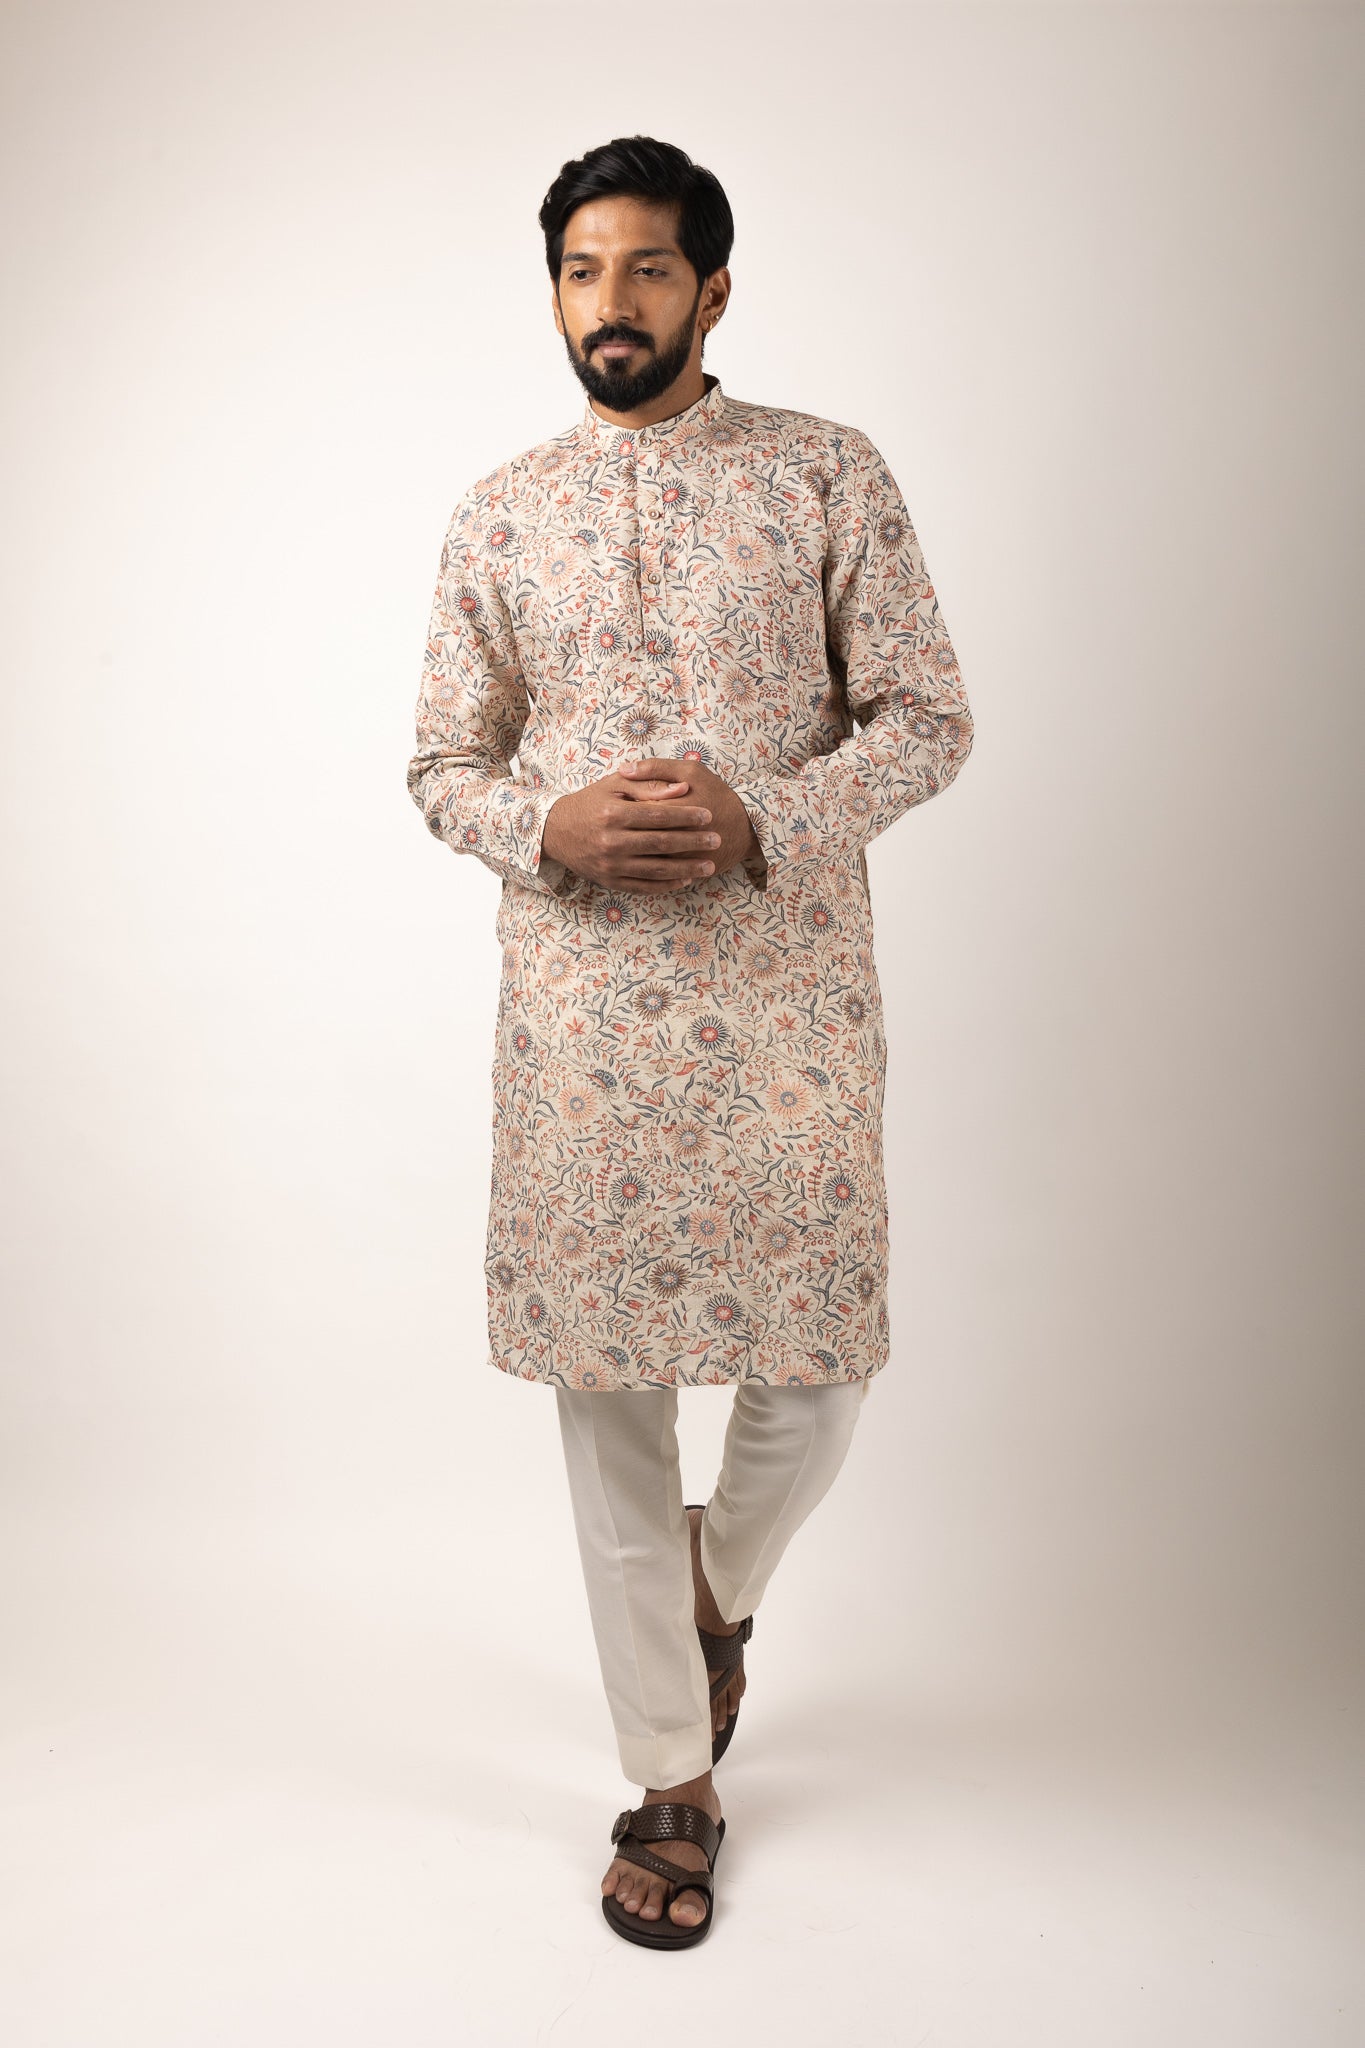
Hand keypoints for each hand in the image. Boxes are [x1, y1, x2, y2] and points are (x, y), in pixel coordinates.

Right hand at [541, 761, 732, 895]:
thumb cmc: (589, 803)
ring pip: (656, 870)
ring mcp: (610, 865)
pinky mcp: (609, 881)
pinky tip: (685, 880)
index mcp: (613, 814)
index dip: (686, 816)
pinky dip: (666, 885)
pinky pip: (643, 886)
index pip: (658, 816)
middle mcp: (611, 842)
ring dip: (686, 869)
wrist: (555, 831)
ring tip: (709, 866)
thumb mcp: (614, 786)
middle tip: (716, 840)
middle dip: (693, 843)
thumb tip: (683, 788)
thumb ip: (648, 785)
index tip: (708, 816)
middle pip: (661, 844)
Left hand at [619, 757, 760, 881]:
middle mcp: (673, 834)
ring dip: (633, 851)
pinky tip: (643, 859)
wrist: (748, 827)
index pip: (634, 808)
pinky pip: (658, 875)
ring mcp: (679, 857)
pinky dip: (647, 867)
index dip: (625, 806)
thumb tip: (624, 768)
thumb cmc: (716, 794)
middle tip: (621, 825)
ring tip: (629, 843)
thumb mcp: (691, 771)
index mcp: (670, 805)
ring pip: (645, 857)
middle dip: (626, 830)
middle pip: (636, 835)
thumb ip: (656, 768)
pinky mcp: (684, 873)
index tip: (621, 803)